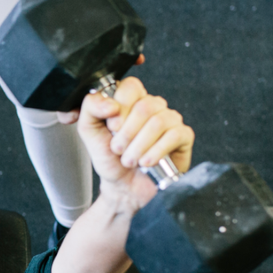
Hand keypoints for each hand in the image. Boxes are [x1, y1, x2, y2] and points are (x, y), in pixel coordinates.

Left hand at [76, 77, 192, 206]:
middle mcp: (153, 106)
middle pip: (144, 106)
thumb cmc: (110, 158)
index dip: (120, 107)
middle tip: (118, 149)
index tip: (112, 127)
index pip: (131, 86)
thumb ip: (91, 108)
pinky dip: (156, 151)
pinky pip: (173, 136)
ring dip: (138, 146)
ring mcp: (170, 119)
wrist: (123, 186)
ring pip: (158, 122)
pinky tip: (146, 162)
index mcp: (132, 100)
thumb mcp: (89, 131)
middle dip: (126, 133)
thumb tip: (110, 103)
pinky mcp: (183, 136)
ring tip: (129, 160)